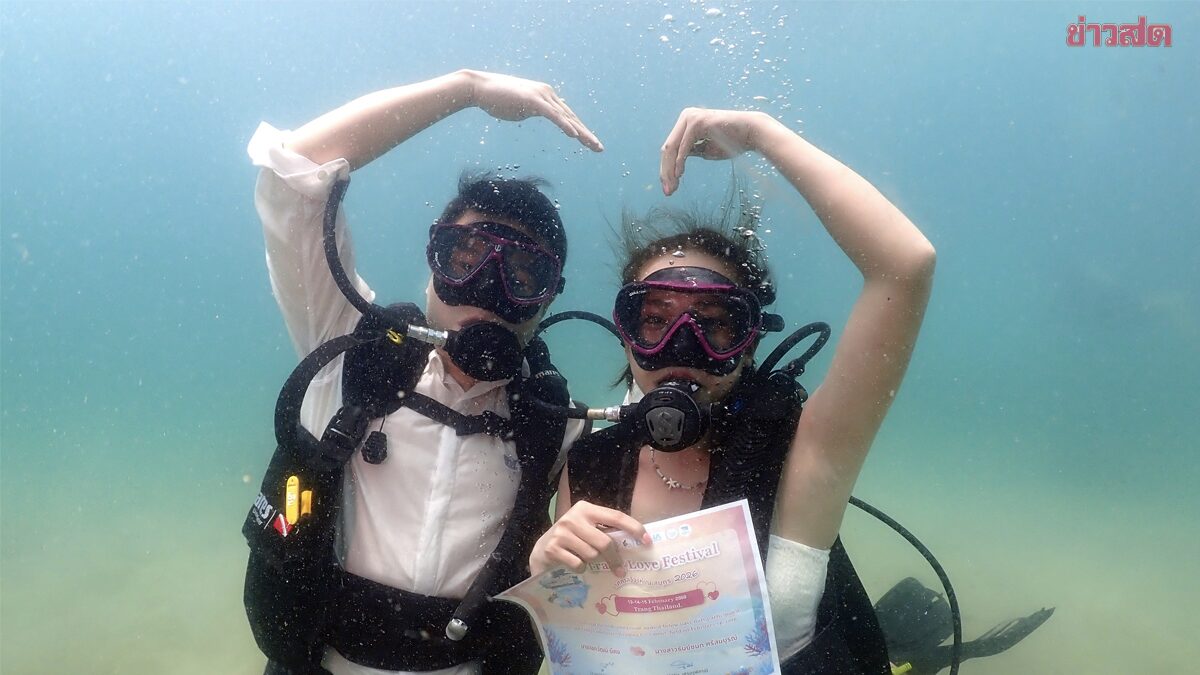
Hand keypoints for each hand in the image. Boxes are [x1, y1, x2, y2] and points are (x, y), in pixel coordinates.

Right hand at [464, 70, 603, 151]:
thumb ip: (533, 111)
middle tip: (600, 149)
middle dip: (586, 134)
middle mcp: (548, 94)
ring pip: (565, 117)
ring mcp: (541, 95)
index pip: (567, 117)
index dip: (580, 131)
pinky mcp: (533, 100)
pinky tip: (574, 135)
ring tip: (593, 145)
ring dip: (581, 133)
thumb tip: (540, 114)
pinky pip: (552, 115)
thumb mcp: (521, 108)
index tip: (591, 144)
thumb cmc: (497, 99)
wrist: (479, 88)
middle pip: (571, 118)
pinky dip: (564, 125)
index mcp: (547, 97)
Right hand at [529, 501, 650, 576]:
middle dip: (615, 558)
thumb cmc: (571, 540)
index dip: (634, 528)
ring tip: (585, 561)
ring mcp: (561, 533)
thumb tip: (633, 545)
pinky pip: (579, 565)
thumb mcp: (586, 529)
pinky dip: (580, 569)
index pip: (615, 516)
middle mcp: (573, 517)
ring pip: (592, 555)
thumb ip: (604, 532)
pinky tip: (574, 565)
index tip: (647, 541)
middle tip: (621, 570)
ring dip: (593, 563)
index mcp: (586, 509)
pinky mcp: (553, 548)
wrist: (541, 550)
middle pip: (605, 541)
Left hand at [659, 108, 773, 194]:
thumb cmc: (732, 142)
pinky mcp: (697, 122)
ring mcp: (691, 118)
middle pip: (668, 149)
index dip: (667, 169)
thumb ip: (691, 154)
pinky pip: (684, 146)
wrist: (752, 132)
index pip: (671, 148)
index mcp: (686, 122)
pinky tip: (679, 175)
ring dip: (670, 170)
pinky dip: (679, 162)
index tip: (668, 188)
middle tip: (667, 191)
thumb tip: (674, 167)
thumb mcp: (706, 150)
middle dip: (665, 172)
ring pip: (672, 148)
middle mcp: (686, 117)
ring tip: (671, 186)